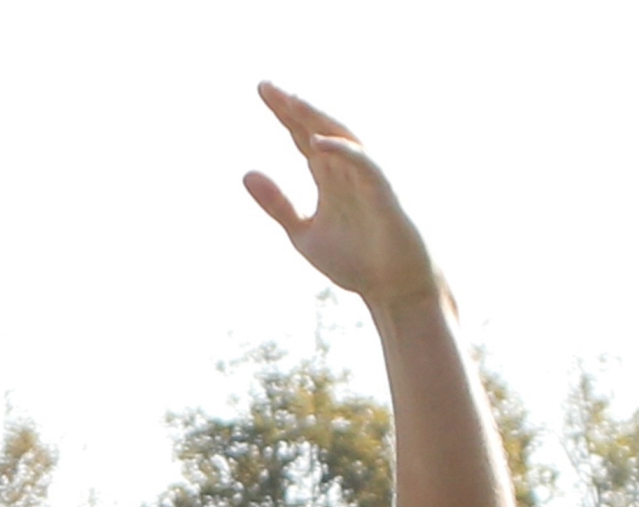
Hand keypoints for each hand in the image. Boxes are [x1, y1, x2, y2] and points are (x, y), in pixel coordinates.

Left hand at [242, 84, 438, 307]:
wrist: (393, 288)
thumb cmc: (355, 260)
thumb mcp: (303, 233)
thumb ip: (278, 204)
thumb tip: (246, 173)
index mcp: (328, 177)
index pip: (302, 137)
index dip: (284, 114)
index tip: (262, 89)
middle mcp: (347, 171)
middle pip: (318, 129)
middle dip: (294, 108)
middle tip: (266, 86)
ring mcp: (366, 179)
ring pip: (342, 138)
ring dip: (317, 119)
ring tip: (291, 101)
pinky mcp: (383, 193)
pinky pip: (364, 164)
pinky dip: (342, 151)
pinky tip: (317, 142)